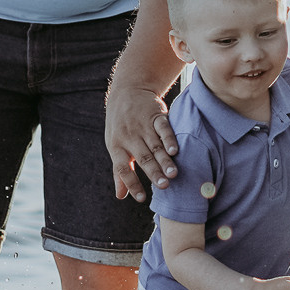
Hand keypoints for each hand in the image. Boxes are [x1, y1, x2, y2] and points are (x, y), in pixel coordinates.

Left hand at [105, 78, 178, 200]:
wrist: (127, 91)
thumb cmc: (120, 126)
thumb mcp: (115, 146)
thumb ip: (120, 171)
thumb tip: (121, 196)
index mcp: (116, 147)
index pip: (123, 169)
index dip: (131, 184)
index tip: (141, 198)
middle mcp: (129, 137)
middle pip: (143, 158)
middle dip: (153, 172)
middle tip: (164, 186)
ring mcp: (143, 126)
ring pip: (155, 146)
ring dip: (164, 160)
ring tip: (173, 174)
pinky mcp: (156, 115)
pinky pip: (163, 128)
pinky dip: (169, 139)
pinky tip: (175, 150)